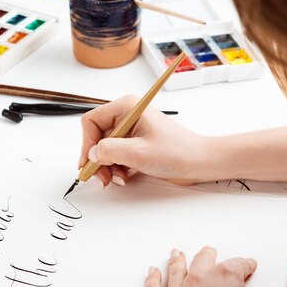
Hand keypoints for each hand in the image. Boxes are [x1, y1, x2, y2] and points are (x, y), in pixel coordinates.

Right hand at [79, 95, 209, 185]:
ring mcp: (132, 130)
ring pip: (105, 149)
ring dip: (107, 166)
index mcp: (127, 108)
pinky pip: (116, 155)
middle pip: (97, 137)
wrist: (199, 163)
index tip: (89, 162)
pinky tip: (125, 176)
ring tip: (117, 178)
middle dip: (98, 159)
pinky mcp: (136, 143)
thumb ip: (110, 151)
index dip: (87, 143)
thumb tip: (92, 154)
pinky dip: (116, 168)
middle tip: (102, 177)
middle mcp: (127, 116)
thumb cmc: (177, 152)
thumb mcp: (138, 153)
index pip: (92, 121)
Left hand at [145, 247, 285, 286]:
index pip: (239, 264)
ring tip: (177, 253)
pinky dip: (151, 279)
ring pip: (176, 270)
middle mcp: (198, 280)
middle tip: (211, 252)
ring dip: (178, 260)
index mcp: (225, 279)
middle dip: (209, 255)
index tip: (248, 265)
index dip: (246, 265)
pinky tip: (152, 272)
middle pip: (204, 260)